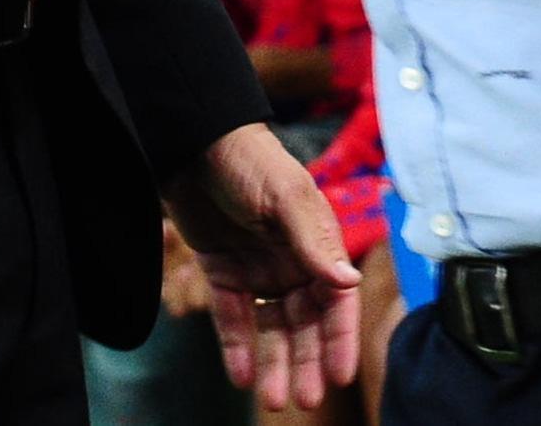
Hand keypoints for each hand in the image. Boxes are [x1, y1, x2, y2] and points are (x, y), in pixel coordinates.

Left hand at [163, 122, 361, 408]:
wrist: (191, 140)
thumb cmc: (248, 160)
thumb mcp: (284, 196)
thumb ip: (315, 241)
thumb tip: (349, 283)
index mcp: (317, 242)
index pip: (335, 300)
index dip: (339, 339)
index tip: (339, 376)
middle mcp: (292, 261)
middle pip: (305, 323)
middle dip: (307, 361)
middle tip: (304, 400)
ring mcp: (257, 268)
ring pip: (271, 328)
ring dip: (275, 363)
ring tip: (275, 400)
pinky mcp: (223, 271)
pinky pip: (234, 316)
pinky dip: (238, 346)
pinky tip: (242, 376)